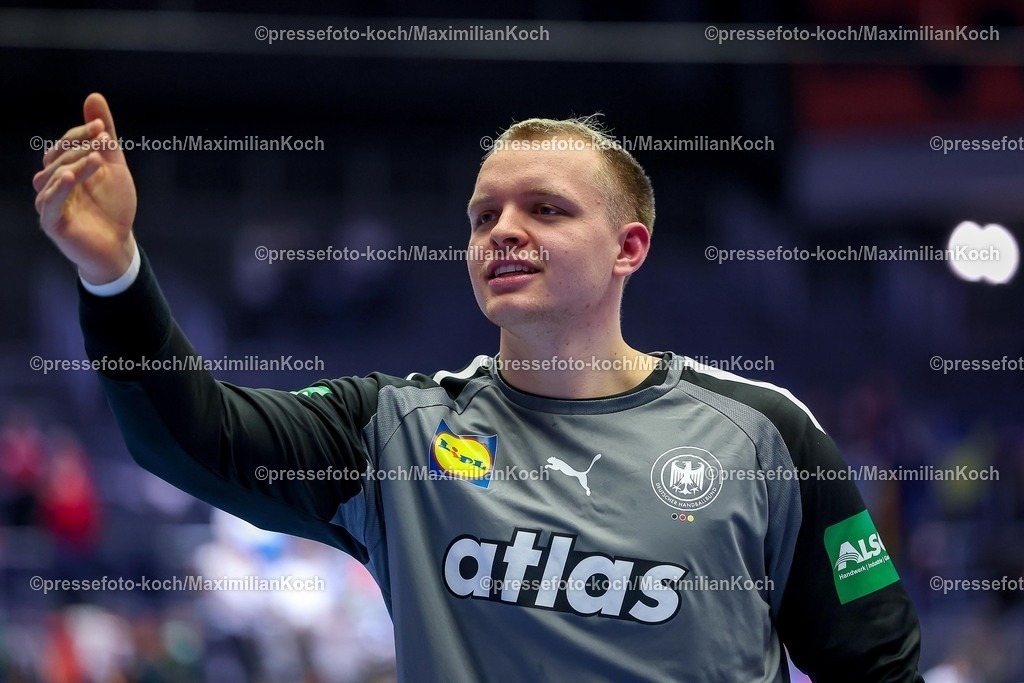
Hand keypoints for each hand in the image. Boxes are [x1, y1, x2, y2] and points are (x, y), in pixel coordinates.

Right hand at [33, 93, 137, 284]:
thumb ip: (104, 135)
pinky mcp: (52, 223)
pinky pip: (49, 204)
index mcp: (64, 168)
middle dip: (79, 147)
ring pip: (52, 178)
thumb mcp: (113, 165)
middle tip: (102, 141)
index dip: (81, 133)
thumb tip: (93, 96)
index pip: (64, 144)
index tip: (102, 127)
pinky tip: (70, 177)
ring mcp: (50, 203)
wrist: (119, 243)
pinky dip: (58, 190)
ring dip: (73, 165)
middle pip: (57, 159)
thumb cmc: (113, 205)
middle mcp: (52, 183)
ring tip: (95, 160)